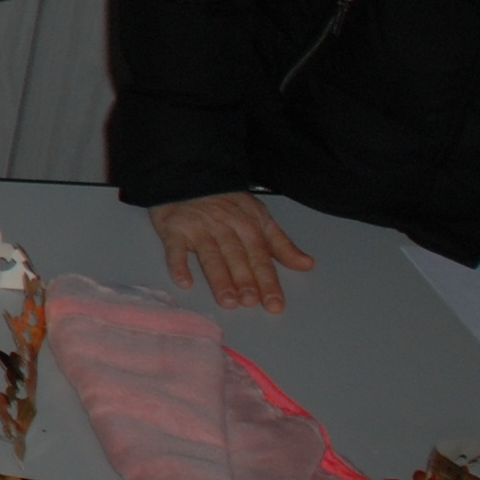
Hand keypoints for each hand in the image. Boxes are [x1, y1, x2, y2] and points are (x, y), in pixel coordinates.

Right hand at [154, 191, 316, 313]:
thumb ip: (281, 245)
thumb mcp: (259, 218)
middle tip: (249, 303)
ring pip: (210, 255)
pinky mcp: (172, 228)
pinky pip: (175, 248)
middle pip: (236, 256)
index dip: (267, 280)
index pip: (260, 256)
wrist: (189, 176)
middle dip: (244, 279)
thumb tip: (307, 265)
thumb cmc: (226, 203)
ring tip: (227, 301)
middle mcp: (224, 227)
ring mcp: (197, 228)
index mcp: (249, 225)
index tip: (273, 304)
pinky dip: (178, 264)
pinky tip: (184, 282)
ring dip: (218, 277)